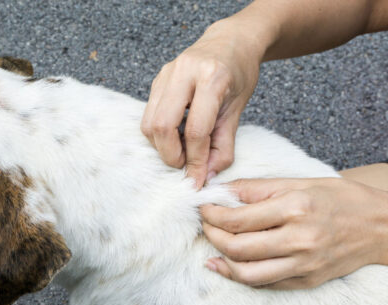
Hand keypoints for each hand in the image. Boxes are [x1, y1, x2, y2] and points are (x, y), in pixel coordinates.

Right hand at [141, 21, 263, 188]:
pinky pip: (149, 114)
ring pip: (149, 122)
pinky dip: (160, 133)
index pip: (196, 130)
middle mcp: (184, 72)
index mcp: (212, 78)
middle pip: (162, 126)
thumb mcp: (238, 109)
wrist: (230, 42)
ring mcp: (166, 74)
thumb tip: (205, 176)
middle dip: (171, 155)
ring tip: (182, 150)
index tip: (196, 181)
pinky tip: (177, 135)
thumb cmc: (238, 74)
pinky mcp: (156, 80)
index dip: (195, 160)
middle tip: (185, 165)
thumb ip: (223, 145)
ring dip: (162, 146)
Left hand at [201, 178, 387, 288]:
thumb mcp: (299, 183)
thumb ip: (257, 189)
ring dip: (221, 260)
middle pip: (236, 247)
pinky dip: (241, 276)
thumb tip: (220, 189)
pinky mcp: (308, 280)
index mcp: (295, 208)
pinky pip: (265, 284)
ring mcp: (304, 264)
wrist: (382, 226)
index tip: (203, 207)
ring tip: (212, 247)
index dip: (211, 214)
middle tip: (205, 224)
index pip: (236, 218)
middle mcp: (299, 239)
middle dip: (211, 235)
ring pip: (247, 273)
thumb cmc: (341, 199)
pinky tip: (226, 265)